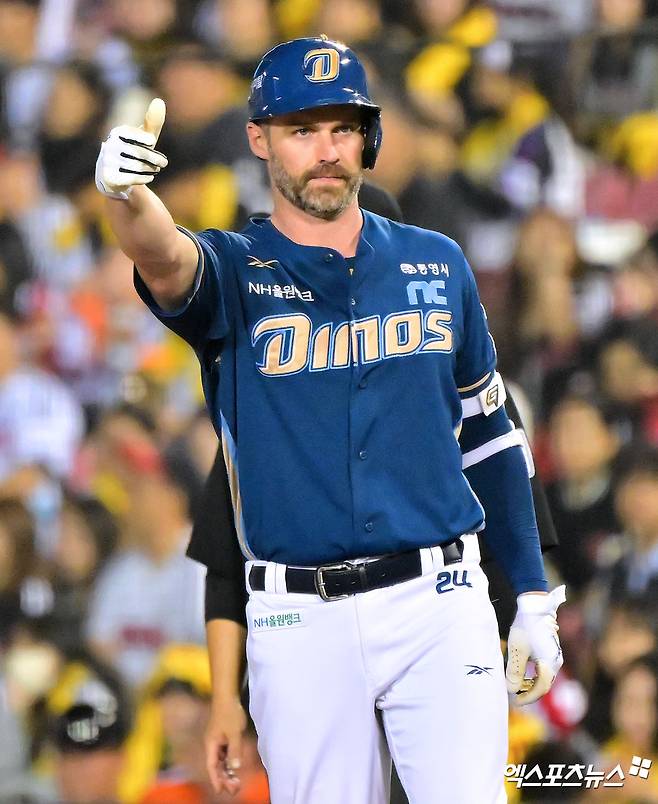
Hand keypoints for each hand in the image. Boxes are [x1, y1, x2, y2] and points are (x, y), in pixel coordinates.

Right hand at [95, 98, 167, 199]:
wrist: (114, 175)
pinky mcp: (110, 177)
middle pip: (140, 153)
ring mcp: (109, 162)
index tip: (152, 142)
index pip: (135, 135)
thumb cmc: (133, 152)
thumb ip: (152, 122)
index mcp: (118, 133)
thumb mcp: (143, 137)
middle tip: (164, 163)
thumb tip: (159, 101)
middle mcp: (110, 146)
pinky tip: (149, 177)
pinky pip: (133, 178)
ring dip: (151, 169)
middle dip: (155, 159)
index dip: (145, 139)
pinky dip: (144, 178)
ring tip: (154, 170)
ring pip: (138, 166)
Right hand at [205, 695, 247, 795]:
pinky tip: (235, 766)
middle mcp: (212, 744)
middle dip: (224, 778)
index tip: (221, 791)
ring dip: (227, 771)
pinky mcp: (222, 736)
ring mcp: (217, 740)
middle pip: (216, 765)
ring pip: (220, 760)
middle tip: (234, 788)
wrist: (226, 695)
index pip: (212, 766)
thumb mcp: (234, 733)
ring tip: (236, 781)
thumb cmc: (229, 713)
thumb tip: (235, 767)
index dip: (216, 779)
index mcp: (211, 744)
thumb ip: (234, 750)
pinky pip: (224, 753)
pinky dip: (229, 761)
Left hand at [506, 585, 565, 704]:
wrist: (535, 607)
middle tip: (513, 696)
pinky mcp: (550, 652)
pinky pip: (543, 670)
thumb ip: (515, 671)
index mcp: (549, 663)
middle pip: (543, 685)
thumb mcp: (517, 650)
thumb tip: (511, 689)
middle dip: (528, 693)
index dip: (527, 698)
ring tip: (515, 685)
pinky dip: (532, 676)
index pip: (541, 689)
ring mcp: (554, 657)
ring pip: (543, 678)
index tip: (514, 702)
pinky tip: (521, 674)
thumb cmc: (526, 627)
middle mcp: (555, 662)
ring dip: (530, 684)